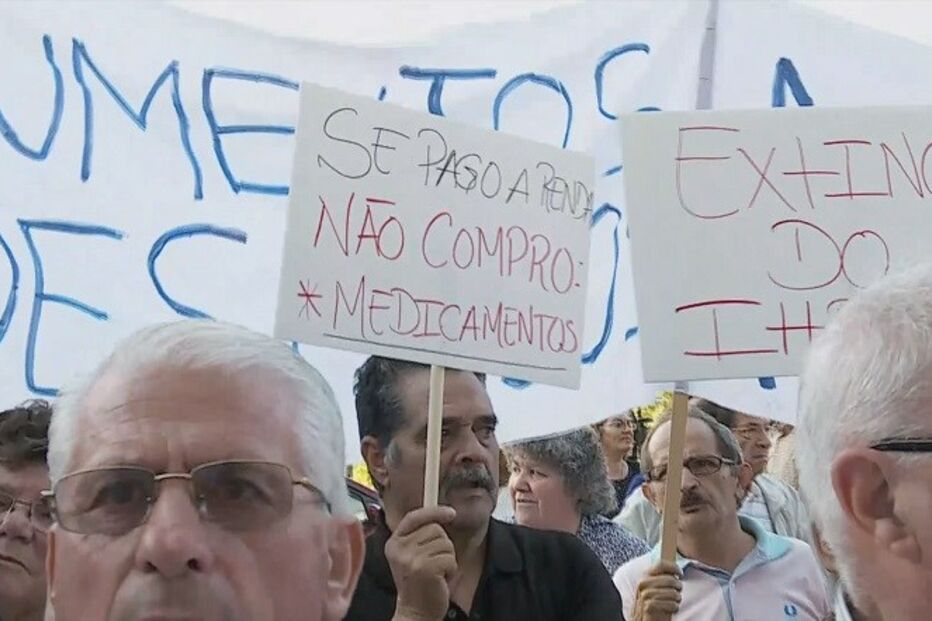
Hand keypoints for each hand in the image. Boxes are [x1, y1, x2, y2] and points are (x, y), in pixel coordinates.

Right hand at [387, 506, 457, 620]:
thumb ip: (420, 536)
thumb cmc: (418, 585)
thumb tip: (441, 515)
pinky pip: (450, 558)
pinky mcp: (426, 569)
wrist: (416, 613)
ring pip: (445, 543)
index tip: (450, 513)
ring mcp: (411, 559)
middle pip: (435, 528)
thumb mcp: (411, 556)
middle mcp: (399, 549)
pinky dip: (451, 570)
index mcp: (394, 543)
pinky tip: (440, 580)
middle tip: (434, 563)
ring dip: (447, 558)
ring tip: (436, 573)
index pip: (414, 517)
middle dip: (442, 545)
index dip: (433, 512)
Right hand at [631, 561, 682, 620]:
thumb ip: (663, 575)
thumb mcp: (657, 586)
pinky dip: (674, 607)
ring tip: (675, 601)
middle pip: (670, 579)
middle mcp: (643, 583)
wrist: (646, 619)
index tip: (680, 574)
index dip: (674, 567)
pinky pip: (669, 603)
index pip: (661, 564)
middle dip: (678, 586)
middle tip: (677, 592)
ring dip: (677, 598)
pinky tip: (672, 608)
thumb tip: (672, 557)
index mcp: (645, 576)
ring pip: (671, 592)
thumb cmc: (655, 603)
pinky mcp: (648, 607)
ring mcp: (645, 595)